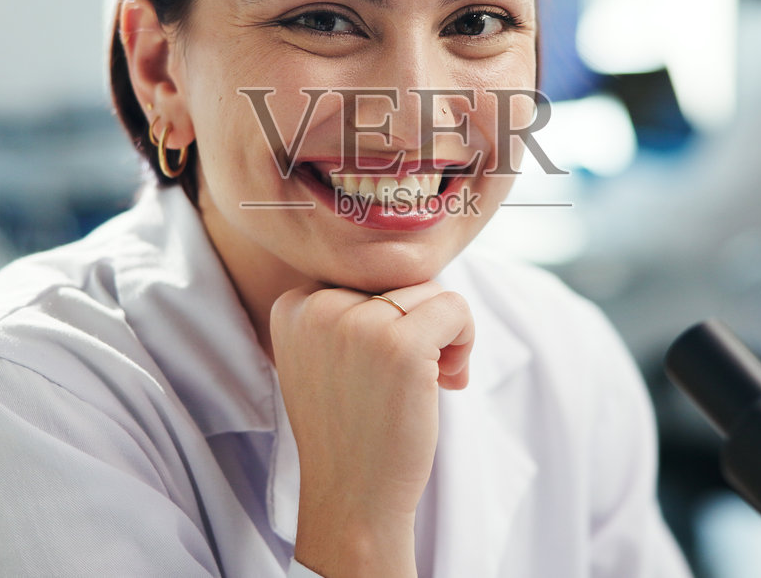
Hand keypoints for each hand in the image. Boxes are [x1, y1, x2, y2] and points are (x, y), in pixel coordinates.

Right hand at [270, 281, 474, 577]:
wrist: (351, 497)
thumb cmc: (351, 430)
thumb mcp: (327, 357)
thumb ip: (349, 310)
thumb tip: (415, 263)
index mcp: (293, 304)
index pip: (366, 275)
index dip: (389, 317)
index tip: (383, 366)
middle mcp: (317, 305)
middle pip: (400, 279)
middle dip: (421, 325)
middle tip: (417, 378)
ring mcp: (357, 322)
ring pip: (431, 290)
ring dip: (446, 335)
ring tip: (432, 382)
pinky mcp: (401, 342)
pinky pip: (456, 307)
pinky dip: (466, 341)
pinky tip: (450, 381)